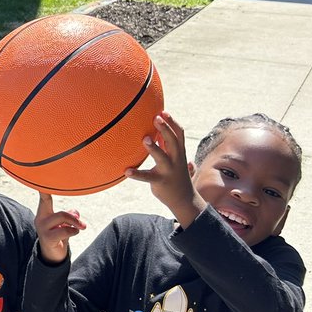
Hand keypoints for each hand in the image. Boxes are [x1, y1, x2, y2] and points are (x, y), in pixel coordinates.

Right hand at [35, 193, 84, 263]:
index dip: (44, 189)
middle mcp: (40, 218)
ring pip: (62, 217)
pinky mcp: (47, 238)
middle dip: (73, 216)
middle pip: (59, 209)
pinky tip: (75, 232)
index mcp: (43, 212)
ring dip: (76, 223)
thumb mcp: (63, 223)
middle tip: (82, 224)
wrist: (51, 255)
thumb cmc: (58, 235)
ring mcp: (42, 228)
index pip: (44, 198)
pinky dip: (73, 231)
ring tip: (81, 227)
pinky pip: (64, 230)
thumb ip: (69, 215)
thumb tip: (75, 213)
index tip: (43, 181)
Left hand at [125, 111, 203, 227]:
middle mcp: (176, 159)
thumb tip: (158, 132)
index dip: (172, 122)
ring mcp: (168, 170)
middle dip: (166, 128)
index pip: (179, 134)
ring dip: (154, 148)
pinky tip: (126, 171)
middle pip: (173, 141)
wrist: (184, 200)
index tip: (163, 111)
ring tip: (144, 139)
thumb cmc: (176, 176)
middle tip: (156, 117)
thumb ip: (167, 146)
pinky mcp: (159, 181)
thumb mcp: (175, 160)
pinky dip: (137, 174)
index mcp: (179, 152)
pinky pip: (147, 177)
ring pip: (162, 157)